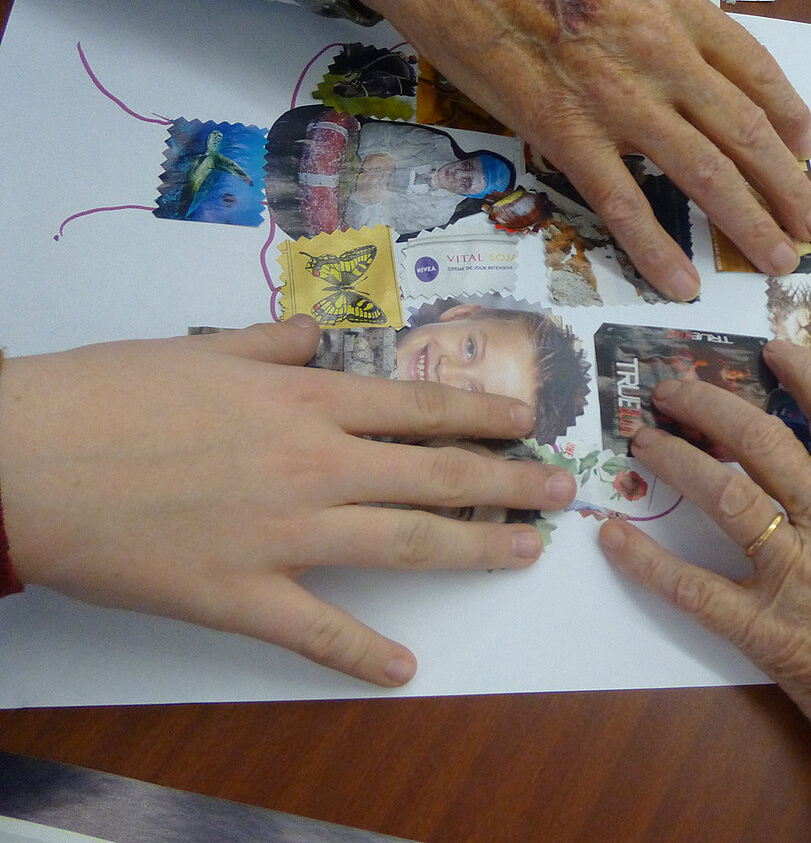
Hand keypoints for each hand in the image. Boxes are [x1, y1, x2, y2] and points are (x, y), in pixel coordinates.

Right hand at [0, 317, 575, 685]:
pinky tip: (405, 670)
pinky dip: (362, 653)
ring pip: (405, 542)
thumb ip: (271, 341)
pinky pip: (317, 630)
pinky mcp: (241, 595)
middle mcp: (314, 463)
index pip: (420, 408)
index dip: (483, 415)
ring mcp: (284, 533)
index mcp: (305, 398)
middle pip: (436, 473)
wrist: (27, 458)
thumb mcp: (201, 347)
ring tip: (526, 554)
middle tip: (562, 490)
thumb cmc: (109, 393)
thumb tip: (316, 335)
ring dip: (475, 549)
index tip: (528, 423)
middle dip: (510, 481)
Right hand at [338, 0, 810, 300]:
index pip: (757, 70)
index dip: (790, 119)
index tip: (804, 152)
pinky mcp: (561, 130)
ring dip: (748, 223)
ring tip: (778, 258)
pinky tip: (682, 282)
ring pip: (702, 172)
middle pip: (745, 131)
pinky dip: (657, 248)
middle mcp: (658, 49)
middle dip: (788, 187)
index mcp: (673, 2)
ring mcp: (613, 94)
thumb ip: (656, 3)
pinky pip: (622, 202)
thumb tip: (688, 40)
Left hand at [599, 341, 810, 818]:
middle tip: (674, 385)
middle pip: (764, 441)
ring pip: (725, 497)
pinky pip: (697, 593)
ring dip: (678, 459)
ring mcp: (801, 581)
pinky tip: (613, 538)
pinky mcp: (771, 637)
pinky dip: (649, 564)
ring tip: (643, 438)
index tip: (773, 351)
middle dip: (712, 403)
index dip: (805, 375)